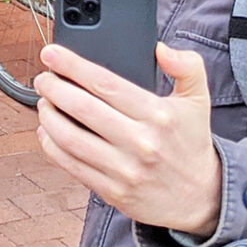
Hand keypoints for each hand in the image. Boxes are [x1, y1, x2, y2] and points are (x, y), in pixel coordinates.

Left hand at [34, 39, 220, 238]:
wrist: (203, 197)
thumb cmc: (192, 142)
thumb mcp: (198, 100)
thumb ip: (187, 67)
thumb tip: (160, 48)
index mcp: (158, 115)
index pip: (105, 83)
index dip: (72, 65)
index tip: (52, 54)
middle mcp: (140, 142)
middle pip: (81, 108)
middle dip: (53, 88)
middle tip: (43, 78)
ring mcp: (124, 169)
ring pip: (70, 138)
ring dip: (48, 116)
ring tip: (44, 102)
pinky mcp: (113, 191)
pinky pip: (72, 166)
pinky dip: (52, 146)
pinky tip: (47, 132)